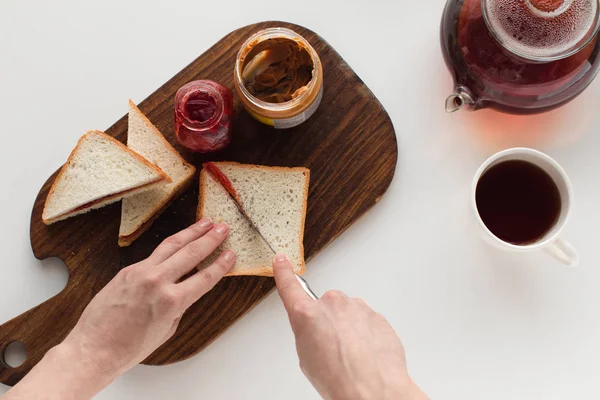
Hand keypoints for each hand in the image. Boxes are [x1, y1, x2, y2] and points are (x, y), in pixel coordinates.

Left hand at [66, 219, 234, 376]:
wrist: (94, 348)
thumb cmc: (129, 348)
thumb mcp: (166, 330)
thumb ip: (179, 307)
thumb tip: (185, 291)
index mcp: (172, 301)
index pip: (204, 277)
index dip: (221, 264)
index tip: (230, 254)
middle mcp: (157, 282)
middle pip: (191, 253)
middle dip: (210, 239)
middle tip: (223, 228)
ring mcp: (140, 273)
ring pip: (171, 245)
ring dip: (191, 232)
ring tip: (205, 223)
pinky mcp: (127, 270)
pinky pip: (153, 254)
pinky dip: (169, 246)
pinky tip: (178, 241)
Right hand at [273, 254, 427, 399]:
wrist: (372, 388)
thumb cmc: (339, 379)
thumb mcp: (307, 359)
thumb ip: (309, 334)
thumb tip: (319, 333)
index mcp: (306, 314)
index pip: (290, 287)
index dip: (284, 272)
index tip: (281, 261)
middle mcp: (331, 304)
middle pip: (326, 307)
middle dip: (329, 323)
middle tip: (333, 349)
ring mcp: (356, 307)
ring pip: (349, 314)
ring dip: (350, 330)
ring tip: (352, 357)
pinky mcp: (377, 315)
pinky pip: (367, 323)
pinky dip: (367, 337)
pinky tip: (366, 357)